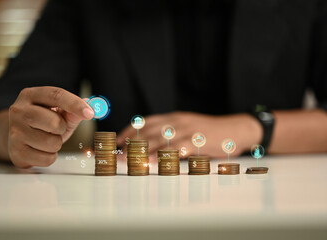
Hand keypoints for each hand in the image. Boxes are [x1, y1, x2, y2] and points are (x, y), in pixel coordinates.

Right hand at [8, 87, 93, 167]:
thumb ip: (73, 111)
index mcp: (30, 95)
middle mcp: (18, 111)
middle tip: (58, 128)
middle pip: (54, 122)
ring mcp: (14, 132)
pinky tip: (41, 150)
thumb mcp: (59, 113)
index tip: (90, 114)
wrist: (20, 137)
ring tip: (47, 138)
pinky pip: (46, 159)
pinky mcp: (16, 152)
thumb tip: (89, 109)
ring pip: (51, 143)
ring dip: (56, 144)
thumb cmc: (43, 122)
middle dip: (62, 128)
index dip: (75, 104)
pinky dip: (50, 156)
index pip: (56, 95)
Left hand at [117, 112, 261, 158]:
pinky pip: (178, 146)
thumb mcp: (186, 128)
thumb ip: (170, 134)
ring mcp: (187, 129)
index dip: (130, 131)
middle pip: (149, 131)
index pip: (145, 122)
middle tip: (120, 156)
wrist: (235, 129)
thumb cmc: (208, 132)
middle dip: (132, 144)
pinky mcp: (198, 139)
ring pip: (161, 139)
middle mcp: (177, 121)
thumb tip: (149, 146)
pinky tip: (154, 160)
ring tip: (131, 160)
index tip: (117, 141)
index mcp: (173, 117)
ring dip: (144, 150)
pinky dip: (164, 153)